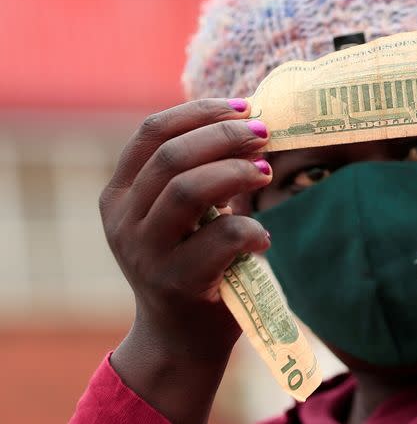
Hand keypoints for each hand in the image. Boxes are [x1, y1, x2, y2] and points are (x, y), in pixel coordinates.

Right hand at [100, 98, 272, 422]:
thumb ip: (198, 173)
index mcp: (120, 194)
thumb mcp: (180, 216)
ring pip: (188, 189)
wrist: (180, 338)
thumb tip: (250, 124)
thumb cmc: (191, 264)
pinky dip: (251, 229)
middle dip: (224, 136)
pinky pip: (220, 237)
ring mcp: (146, 253)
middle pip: (171, 155)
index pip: (151, 132)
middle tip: (264, 135)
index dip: (199, 111)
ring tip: (265, 174)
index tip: (243, 107)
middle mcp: (124, 220)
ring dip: (236, 172)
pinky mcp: (177, 282)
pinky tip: (263, 238)